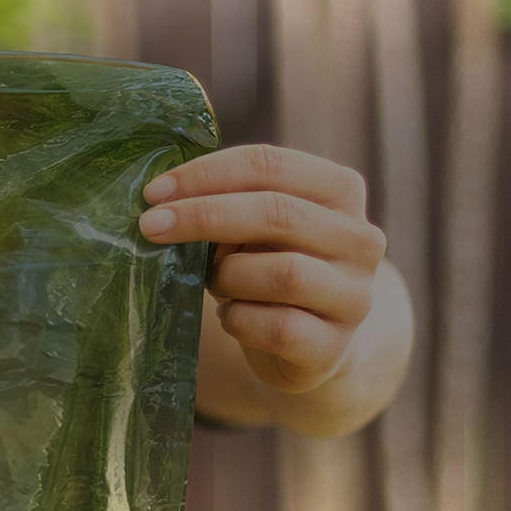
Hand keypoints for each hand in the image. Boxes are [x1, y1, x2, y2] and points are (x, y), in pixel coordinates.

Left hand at [138, 144, 385, 394]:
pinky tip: (229, 317)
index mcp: (339, 191)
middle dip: (204, 216)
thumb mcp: (252, 228)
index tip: (153, 192)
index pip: (270, 164)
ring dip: (228, 275)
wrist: (309, 344)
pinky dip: (238, 319)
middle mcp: (359, 239)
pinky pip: (278, 327)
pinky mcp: (334, 346)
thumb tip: (161, 201)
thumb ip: (225, 204)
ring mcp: (354, 295)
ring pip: (284, 273)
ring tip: (212, 281)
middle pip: (277, 213)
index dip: (206, 174)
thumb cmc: (268, 267)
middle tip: (150, 226)